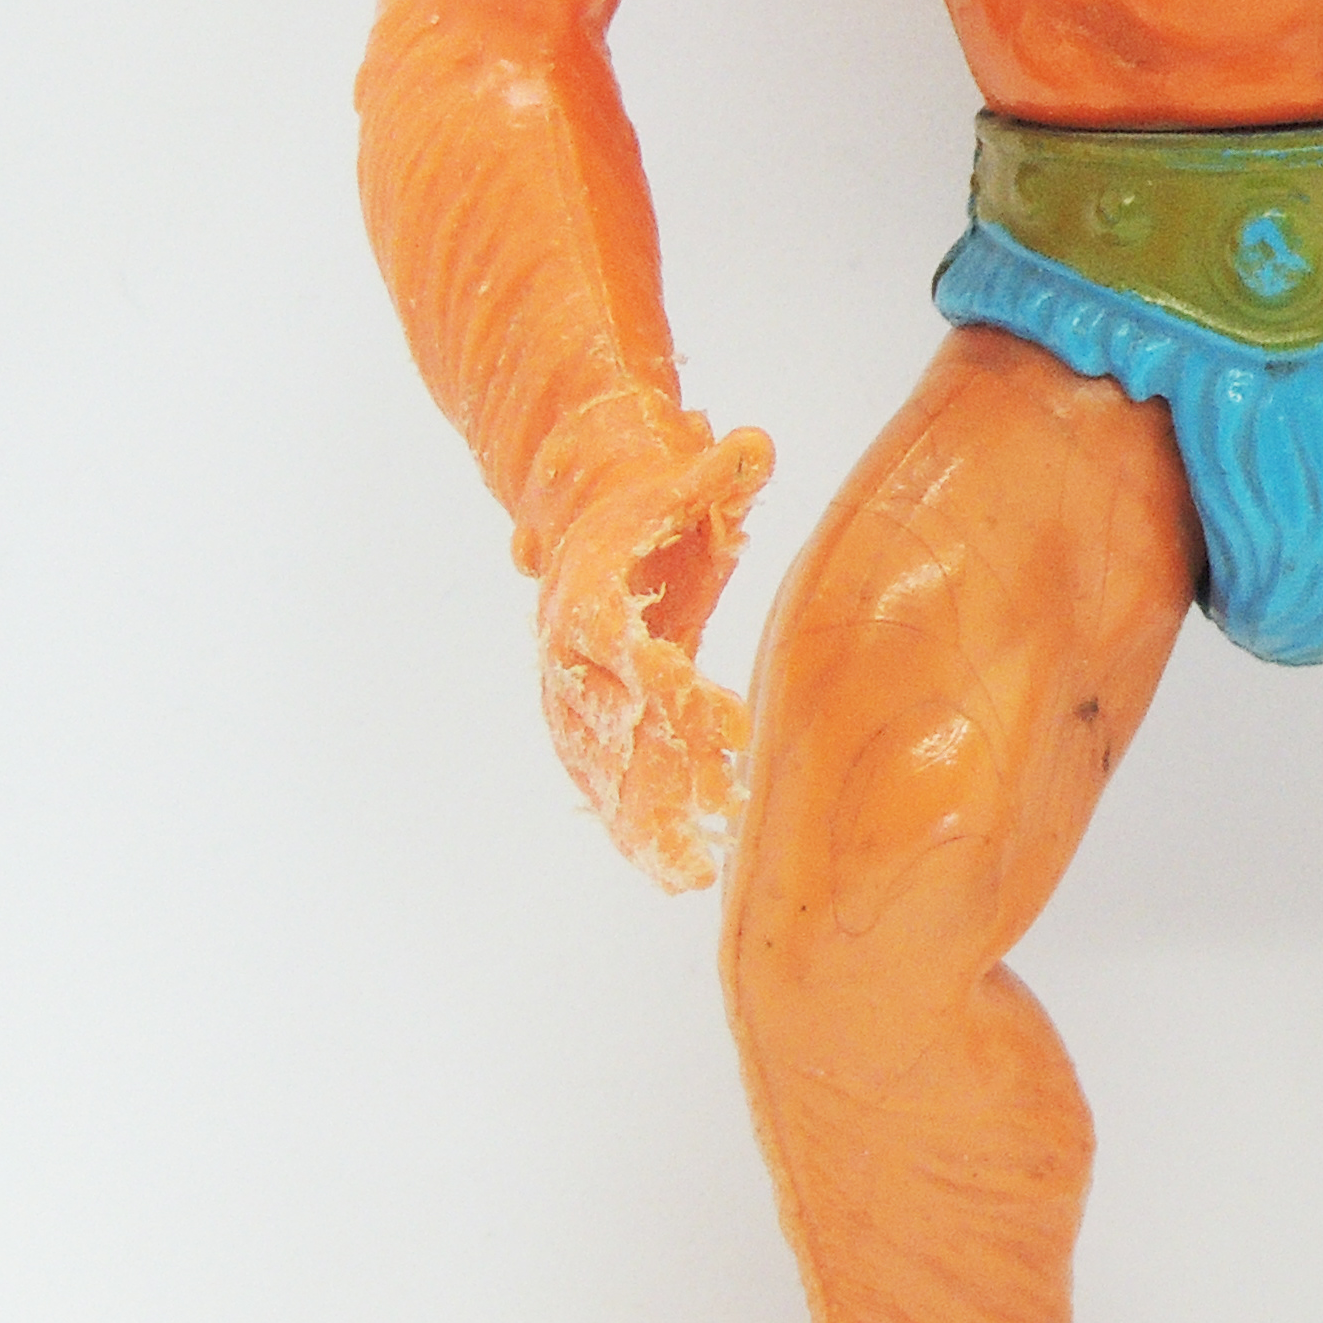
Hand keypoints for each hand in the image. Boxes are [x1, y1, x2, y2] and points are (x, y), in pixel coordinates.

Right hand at [533, 422, 774, 888]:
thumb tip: (752, 446)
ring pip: (601, 769)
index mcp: (594, 596)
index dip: (683, 697)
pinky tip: (666, 867)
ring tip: (690, 876)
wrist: (578, 512)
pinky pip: (597, 780)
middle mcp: (572, 654)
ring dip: (642, 823)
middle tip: (722, 824)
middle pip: (619, 727)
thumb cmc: (645, 499)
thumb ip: (716, 470)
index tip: (737, 734)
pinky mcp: (580, 717)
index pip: (639, 657)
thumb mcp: (680, 477)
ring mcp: (570, 691)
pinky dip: (627, 825)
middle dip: (665, 782)